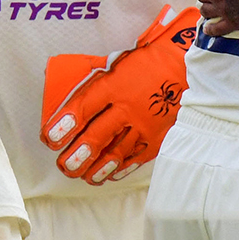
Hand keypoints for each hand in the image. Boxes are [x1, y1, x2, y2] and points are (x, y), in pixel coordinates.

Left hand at [41, 5, 198, 183]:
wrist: (187, 67)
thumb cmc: (147, 64)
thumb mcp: (118, 64)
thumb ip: (95, 82)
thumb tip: (66, 95)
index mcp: (114, 85)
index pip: (84, 108)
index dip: (64, 125)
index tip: (50, 139)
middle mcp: (128, 107)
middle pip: (98, 136)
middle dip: (78, 154)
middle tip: (64, 166)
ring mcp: (145, 124)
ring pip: (117, 152)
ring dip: (97, 167)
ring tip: (83, 176)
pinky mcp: (158, 136)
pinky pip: (137, 158)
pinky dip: (121, 167)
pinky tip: (108, 174)